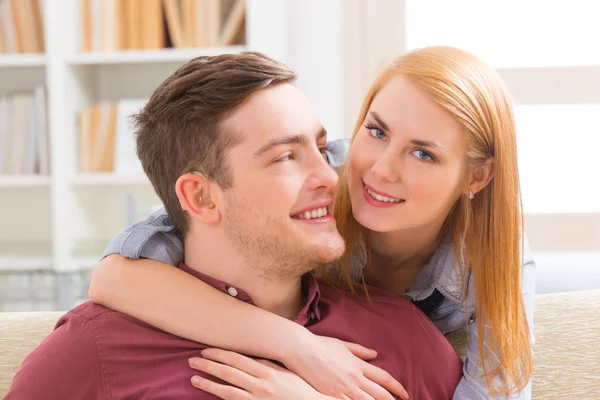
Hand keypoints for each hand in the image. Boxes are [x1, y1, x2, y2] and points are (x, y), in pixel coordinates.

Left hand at [189, 349, 335, 399]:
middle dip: (210, 365)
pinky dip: (222, 399)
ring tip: (194, 379)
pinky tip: (211, 397)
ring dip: (209, 384)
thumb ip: (270, 365)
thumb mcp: (288, 373)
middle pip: (230, 372)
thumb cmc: (302, 391)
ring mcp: (258, 399)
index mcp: (268, 371)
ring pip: (228, 390)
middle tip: (193, 360)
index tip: (207, 350)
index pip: (239, 359)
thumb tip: (254, 356)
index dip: (221, 354)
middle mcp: (261, 384)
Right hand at [282, 335, 408, 399]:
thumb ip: (360, 351)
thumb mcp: (343, 345)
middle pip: (380, 394)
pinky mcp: (332, 396)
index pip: (384, 378)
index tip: (405, 394)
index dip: (397, 387)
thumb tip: (375, 354)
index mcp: (359, 365)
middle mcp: (355, 378)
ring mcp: (344, 389)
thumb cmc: (321, 345)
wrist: (302, 350)